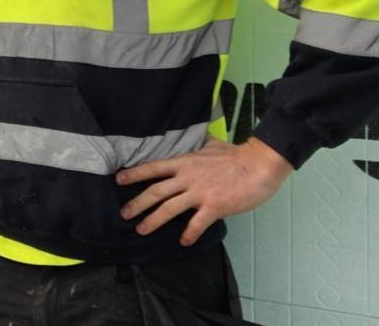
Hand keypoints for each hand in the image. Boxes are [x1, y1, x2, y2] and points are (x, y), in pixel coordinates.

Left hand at [115, 137, 291, 246]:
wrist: (259, 164)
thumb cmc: (236, 155)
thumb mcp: (212, 144)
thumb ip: (200, 145)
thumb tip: (199, 137)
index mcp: (185, 162)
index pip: (154, 167)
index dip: (135, 173)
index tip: (119, 179)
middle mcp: (187, 177)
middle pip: (155, 191)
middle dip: (137, 203)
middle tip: (124, 214)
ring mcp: (200, 192)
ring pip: (170, 208)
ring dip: (153, 220)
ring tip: (142, 230)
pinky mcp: (214, 206)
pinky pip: (197, 223)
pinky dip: (189, 233)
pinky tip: (184, 241)